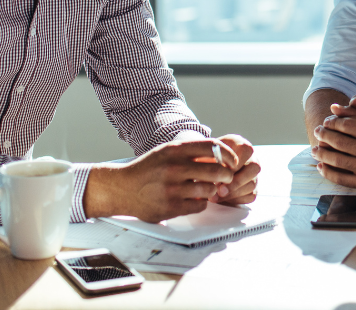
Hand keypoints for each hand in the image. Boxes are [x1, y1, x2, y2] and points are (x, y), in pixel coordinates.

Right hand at [84, 139, 236, 221]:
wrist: (122, 188)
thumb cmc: (148, 169)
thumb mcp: (167, 152)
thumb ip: (190, 152)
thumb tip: (220, 154)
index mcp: (174, 150)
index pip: (212, 147)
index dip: (227, 154)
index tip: (232, 161)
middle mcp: (174, 167)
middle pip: (216, 170)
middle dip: (226, 175)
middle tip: (227, 177)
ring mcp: (172, 188)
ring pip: (209, 189)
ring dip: (212, 190)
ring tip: (207, 188)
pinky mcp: (171, 207)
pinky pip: (199, 205)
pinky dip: (201, 202)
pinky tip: (193, 198)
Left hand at [209, 134, 260, 204]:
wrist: (206, 167)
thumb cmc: (207, 158)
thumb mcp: (206, 154)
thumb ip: (209, 161)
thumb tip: (212, 175)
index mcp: (241, 145)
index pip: (246, 151)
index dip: (235, 163)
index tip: (221, 172)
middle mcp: (251, 158)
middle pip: (254, 168)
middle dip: (236, 182)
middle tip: (220, 190)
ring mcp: (252, 174)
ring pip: (251, 184)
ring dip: (233, 193)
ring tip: (215, 197)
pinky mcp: (252, 188)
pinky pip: (250, 195)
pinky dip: (236, 199)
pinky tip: (222, 198)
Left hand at [312, 96, 355, 192]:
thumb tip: (333, 108)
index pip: (348, 125)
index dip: (333, 122)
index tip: (326, 122)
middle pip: (340, 143)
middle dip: (324, 136)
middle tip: (317, 132)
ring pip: (338, 161)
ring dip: (321, 154)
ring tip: (314, 149)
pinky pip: (341, 179)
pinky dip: (327, 172)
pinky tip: (320, 165)